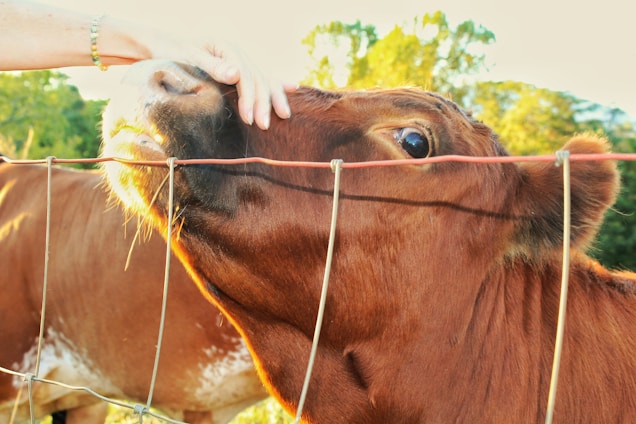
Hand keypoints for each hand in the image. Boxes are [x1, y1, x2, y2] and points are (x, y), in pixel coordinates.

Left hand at [149, 35, 294, 129]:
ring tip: (284, 116)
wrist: (164, 47)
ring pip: (264, 79)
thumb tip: (236, 74)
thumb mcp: (188, 57)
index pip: (245, 75)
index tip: (248, 118)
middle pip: (258, 78)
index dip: (249, 97)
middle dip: (263, 103)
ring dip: (275, 98)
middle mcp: (237, 53)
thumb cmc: (172, 53)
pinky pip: (262, 77)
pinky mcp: (239, 68)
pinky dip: (276, 84)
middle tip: (263, 126)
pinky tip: (291, 87)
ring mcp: (240, 60)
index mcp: (226, 48)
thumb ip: (212, 66)